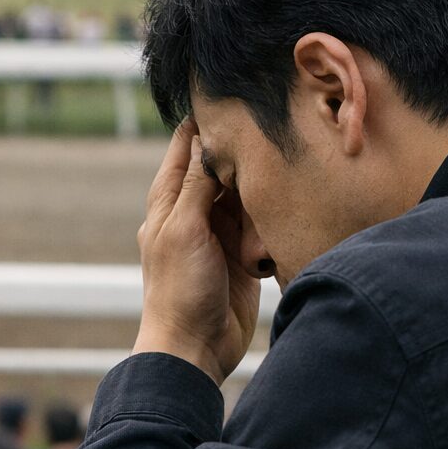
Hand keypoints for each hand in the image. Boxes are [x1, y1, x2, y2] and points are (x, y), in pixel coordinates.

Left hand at [132, 119, 261, 384]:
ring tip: (271, 197)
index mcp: (169, 198)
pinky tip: (278, 220)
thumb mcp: (184, 229)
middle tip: (271, 144)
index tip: (236, 101)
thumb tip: (206, 137)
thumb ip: (196, 184)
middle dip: (245, 158)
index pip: (187, 144)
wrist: (194, 348)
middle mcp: (194, 209)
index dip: (207, 122)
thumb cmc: (179, 290)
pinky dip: (269, 221)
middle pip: (223, 165)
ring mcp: (220, 230)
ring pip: (247, 192)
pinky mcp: (243, 251)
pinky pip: (261, 222)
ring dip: (260, 195)